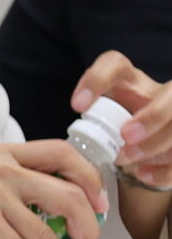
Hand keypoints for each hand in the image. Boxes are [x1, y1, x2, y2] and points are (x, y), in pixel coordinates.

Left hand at [75, 51, 171, 187]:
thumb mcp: (100, 120)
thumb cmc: (116, 127)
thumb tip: (75, 149)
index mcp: (129, 82)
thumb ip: (92, 125)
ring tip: (127, 159)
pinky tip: (143, 175)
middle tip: (126, 137)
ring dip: (155, 144)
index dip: (97, 80)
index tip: (77, 106)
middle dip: (153, 117)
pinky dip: (164, 169)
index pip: (115, 64)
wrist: (143, 142)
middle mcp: (156, 94)